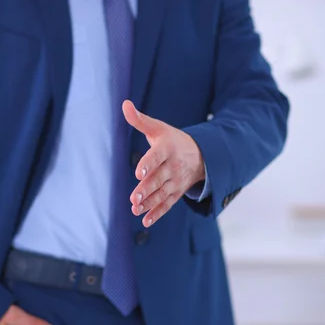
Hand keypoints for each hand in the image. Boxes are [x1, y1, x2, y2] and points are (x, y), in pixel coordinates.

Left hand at [123, 100, 205, 227]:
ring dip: (149, 203)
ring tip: (135, 209)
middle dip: (146, 189)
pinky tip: (145, 221)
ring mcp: (175, 181)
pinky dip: (157, 213)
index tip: (138, 172)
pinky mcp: (176, 193)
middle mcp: (172, 166)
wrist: (200, 155)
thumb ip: (139, 120)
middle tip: (134, 198)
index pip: (157, 156)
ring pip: (162, 193)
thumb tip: (124, 104)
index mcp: (167, 148)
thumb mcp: (158, 128)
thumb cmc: (172, 139)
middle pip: (158, 179)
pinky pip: (167, 204)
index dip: (148, 164)